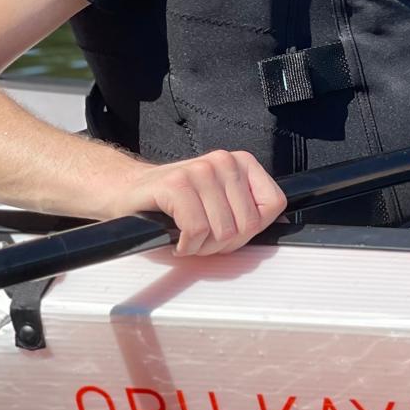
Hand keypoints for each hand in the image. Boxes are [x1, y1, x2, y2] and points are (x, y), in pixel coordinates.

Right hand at [100, 151, 287, 255]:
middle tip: (202, 240)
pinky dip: (187, 245)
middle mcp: (224, 161)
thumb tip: (284, 223)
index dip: (252, 229)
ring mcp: (201, 170)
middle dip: (224, 244)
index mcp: (242, 163)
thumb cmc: (175, 203)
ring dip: (203, 247)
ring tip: (189, 239)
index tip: (230, 233)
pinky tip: (177, 240)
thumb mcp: (220, 202)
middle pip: (248, 224)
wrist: (126, 191)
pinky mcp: (176, 184)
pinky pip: (197, 229)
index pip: (274, 204)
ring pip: (224, 230)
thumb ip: (248, 209)